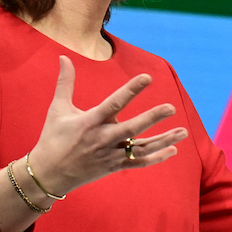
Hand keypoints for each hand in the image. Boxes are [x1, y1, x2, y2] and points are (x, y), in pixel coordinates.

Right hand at [28, 56, 187, 196]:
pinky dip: (156, 158)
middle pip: (132, 128)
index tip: (147, 77)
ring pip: (141, 148)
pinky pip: (138, 163)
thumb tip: (63, 57)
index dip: (131, 90)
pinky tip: (173, 150)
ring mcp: (109, 155)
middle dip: (152, 118)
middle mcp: (102, 138)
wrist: (47, 174)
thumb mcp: (58, 109)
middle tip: (172, 107)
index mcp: (90, 121)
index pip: (114, 103)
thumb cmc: (53, 138)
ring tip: (184, 131)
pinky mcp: (113, 166)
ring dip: (163, 140)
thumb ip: (65, 82)